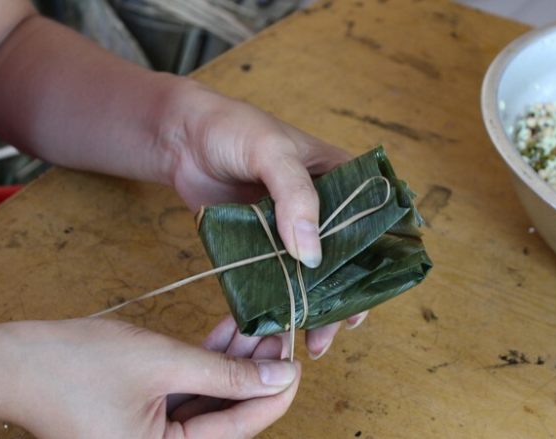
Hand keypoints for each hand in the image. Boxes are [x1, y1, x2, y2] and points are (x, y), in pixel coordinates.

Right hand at [0, 318, 299, 437]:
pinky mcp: (144, 414)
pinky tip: (229, 333)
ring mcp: (153, 434)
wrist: (12, 361)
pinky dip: (207, 363)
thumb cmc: (74, 366)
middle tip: (280, 334)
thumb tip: (280, 374)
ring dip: (234, 362)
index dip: (274, 391)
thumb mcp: (162, 363)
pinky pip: (187, 390)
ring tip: (259, 327)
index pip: (240, 427)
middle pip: (228, 412)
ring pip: (210, 398)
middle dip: (255, 371)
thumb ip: (225, 373)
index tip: (297, 359)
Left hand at [160, 81, 368, 357]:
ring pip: (311, 274)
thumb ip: (295, 197)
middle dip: (344, 296)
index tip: (367, 297)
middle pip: (345, 258)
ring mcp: (291, 228)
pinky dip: (280, 301)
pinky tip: (280, 326)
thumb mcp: (272, 152)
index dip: (375, 262)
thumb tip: (311, 255)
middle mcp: (322, 207)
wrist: (180, 138)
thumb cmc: (233, 129)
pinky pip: (276, 276)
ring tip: (313, 340)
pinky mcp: (262, 244)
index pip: (371, 223)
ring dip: (315, 306)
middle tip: (337, 329)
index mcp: (340, 178)